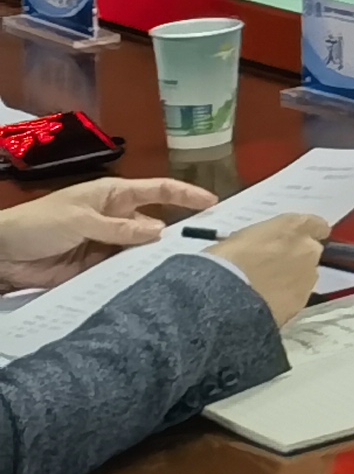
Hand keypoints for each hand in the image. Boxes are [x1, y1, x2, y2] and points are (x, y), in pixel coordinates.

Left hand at [0, 175, 214, 286]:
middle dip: (178, 231)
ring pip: (141, 250)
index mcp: (113, 196)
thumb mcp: (80, 219)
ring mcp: (107, 244)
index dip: (186, 194)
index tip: (213, 203)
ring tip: (187, 268)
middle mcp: (116, 218)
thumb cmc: (40, 223)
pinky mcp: (96, 268)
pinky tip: (154, 283)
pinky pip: (122, 271)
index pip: (158, 190)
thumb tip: (159, 231)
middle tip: (207, 244)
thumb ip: (119, 229)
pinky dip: (136, 276)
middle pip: (155, 223)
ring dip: (157, 257)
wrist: (2, 252)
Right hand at [204, 215, 327, 331]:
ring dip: (292, 279)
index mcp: (294, 227)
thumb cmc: (227, 259)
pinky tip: (266, 303)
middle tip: (273, 267)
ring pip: (305, 276)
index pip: (315, 225)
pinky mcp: (303, 302)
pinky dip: (286, 298)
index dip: (310, 232)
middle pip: (310, 252)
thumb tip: (265, 247)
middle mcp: (308, 249)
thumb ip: (266, 239)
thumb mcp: (245, 237)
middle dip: (297, 258)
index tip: (300, 239)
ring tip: (266, 288)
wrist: (224, 296)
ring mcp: (308, 277)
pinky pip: (296, 296)